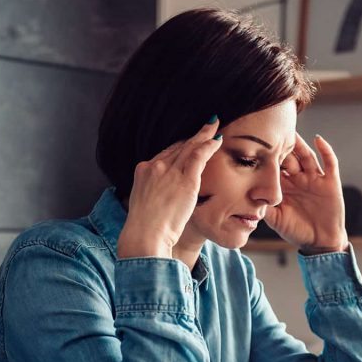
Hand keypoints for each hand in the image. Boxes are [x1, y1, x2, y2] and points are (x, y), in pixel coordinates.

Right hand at [117, 118, 223, 258]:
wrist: (145, 235)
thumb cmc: (145, 228)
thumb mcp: (144, 204)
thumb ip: (154, 193)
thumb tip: (162, 197)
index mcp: (143, 171)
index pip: (165, 154)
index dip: (180, 146)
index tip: (189, 142)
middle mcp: (155, 166)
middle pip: (178, 147)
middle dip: (193, 136)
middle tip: (206, 125)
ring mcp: (170, 171)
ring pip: (190, 147)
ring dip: (204, 135)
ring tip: (214, 126)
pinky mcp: (185, 180)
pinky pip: (199, 156)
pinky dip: (209, 145)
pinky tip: (217, 140)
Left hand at [264, 133, 348, 253]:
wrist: (320, 243)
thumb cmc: (296, 231)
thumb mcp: (276, 220)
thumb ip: (264, 208)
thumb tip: (246, 197)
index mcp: (285, 186)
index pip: (274, 166)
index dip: (267, 157)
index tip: (255, 144)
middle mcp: (299, 179)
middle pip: (290, 157)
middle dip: (281, 147)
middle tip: (271, 133)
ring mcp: (315, 179)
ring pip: (306, 156)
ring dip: (299, 144)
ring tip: (291, 132)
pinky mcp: (330, 182)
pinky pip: (329, 162)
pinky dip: (325, 150)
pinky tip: (317, 139)